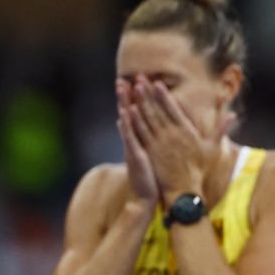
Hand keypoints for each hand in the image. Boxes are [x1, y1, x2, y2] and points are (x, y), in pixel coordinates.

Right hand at [116, 80, 158, 202]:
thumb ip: (149, 142)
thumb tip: (151, 131)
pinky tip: (125, 111)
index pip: (136, 115)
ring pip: (127, 120)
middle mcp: (134, 140)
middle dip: (126, 96)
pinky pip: (130, 136)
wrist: (147, 196)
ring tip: (122, 86)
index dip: (134, 99)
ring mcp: (133, 145)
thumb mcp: (151, 156)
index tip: (134, 83)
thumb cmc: (153, 177)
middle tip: (122, 78)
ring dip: (124, 103)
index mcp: (140, 138)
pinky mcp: (134, 154)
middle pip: (129, 113)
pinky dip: (127, 123)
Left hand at [125, 76, 234, 199]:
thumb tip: (233, 115)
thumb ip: (221, 129)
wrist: (184, 188)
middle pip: (157, 110)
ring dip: (138, 102)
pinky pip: (140, 132)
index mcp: (186, 131)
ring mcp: (159, 142)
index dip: (164, 95)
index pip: (173, 108)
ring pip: (146, 118)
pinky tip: (127, 110)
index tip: (157, 83)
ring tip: (132, 89)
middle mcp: (172, 134)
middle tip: (139, 79)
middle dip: (147, 93)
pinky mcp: (149, 151)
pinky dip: (133, 121)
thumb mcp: (213, 147)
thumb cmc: (199, 168)